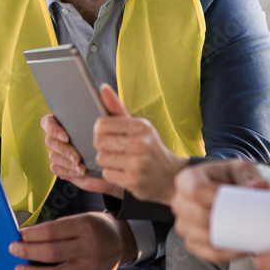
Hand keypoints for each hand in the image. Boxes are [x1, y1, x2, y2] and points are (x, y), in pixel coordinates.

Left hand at [9, 211, 134, 269]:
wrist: (122, 241)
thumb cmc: (96, 227)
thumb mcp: (80, 218)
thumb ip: (56, 227)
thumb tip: (27, 236)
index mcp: (86, 226)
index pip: (52, 231)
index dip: (31, 235)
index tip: (18, 235)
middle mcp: (91, 247)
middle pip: (52, 253)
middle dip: (28, 251)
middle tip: (13, 249)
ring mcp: (93, 267)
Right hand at [41, 112, 122, 197]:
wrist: (122, 161)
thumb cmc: (118, 137)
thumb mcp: (119, 121)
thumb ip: (113, 104)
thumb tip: (104, 88)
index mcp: (67, 121)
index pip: (48, 121)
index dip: (53, 129)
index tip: (66, 136)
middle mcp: (60, 136)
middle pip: (49, 141)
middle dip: (63, 150)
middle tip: (77, 157)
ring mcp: (60, 152)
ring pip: (53, 156)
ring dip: (67, 163)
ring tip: (82, 168)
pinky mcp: (63, 168)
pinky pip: (57, 170)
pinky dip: (67, 172)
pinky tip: (79, 173)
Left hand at [94, 84, 187, 204]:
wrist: (170, 175)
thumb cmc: (149, 146)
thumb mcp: (138, 125)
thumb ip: (117, 107)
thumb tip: (103, 88)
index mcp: (141, 126)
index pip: (102, 124)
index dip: (99, 130)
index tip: (107, 134)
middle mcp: (140, 143)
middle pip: (99, 142)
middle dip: (103, 146)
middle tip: (115, 149)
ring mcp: (137, 163)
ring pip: (101, 158)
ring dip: (107, 161)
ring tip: (121, 160)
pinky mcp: (133, 181)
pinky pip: (107, 174)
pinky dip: (111, 174)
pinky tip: (124, 172)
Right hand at [170, 158, 266, 263]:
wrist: (219, 191)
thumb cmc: (228, 178)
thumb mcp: (239, 169)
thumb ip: (249, 175)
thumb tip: (260, 186)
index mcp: (187, 180)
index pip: (196, 191)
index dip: (217, 198)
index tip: (238, 201)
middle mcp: (180, 203)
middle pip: (201, 217)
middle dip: (227, 220)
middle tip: (250, 220)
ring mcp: (184, 225)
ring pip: (204, 238)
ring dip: (229, 239)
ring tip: (250, 234)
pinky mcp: (193, 243)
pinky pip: (210, 254)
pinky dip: (229, 253)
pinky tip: (243, 247)